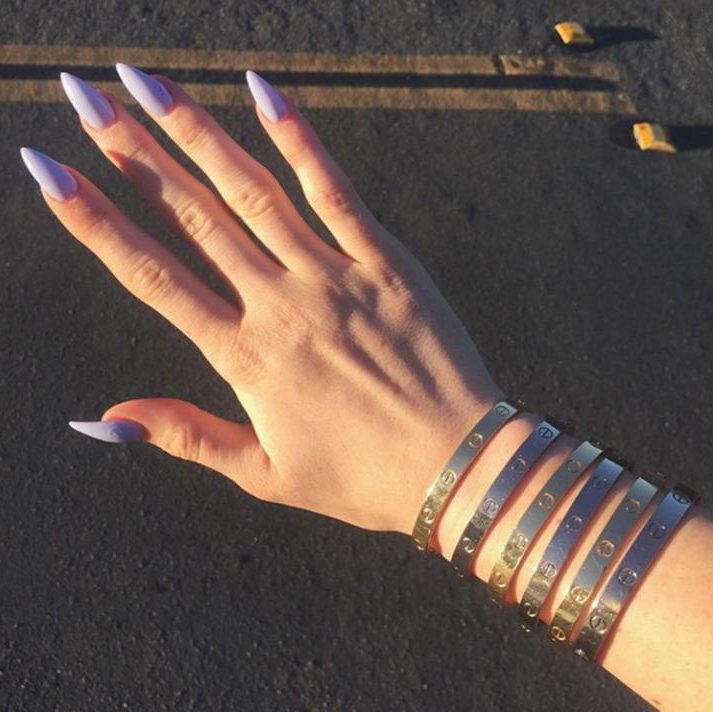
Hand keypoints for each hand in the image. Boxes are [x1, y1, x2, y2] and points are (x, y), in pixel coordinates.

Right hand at [22, 66, 502, 534]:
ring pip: (252, 190)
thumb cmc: (360, 479)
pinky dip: (297, 139)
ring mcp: (334, 277)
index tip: (51, 171)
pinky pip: (334, 190)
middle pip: (193, 216)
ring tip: (148, 84)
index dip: (94, 220)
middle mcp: (280, 305)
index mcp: (244, 358)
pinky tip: (260, 92)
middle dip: (133, 151)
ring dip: (197, 132)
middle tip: (86, 98)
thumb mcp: (263, 475)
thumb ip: (185, 436)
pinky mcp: (384, 262)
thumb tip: (101, 418)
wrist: (455, 466)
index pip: (152, 276)